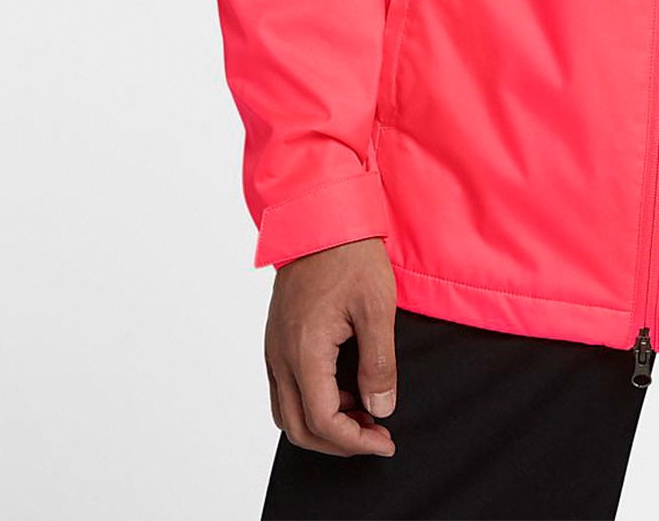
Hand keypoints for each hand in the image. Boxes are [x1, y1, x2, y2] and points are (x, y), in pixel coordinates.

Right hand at [265, 237, 397, 457]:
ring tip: (363, 412)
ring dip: (323, 424)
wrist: (320, 216)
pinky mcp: (276, 338)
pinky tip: (344, 387)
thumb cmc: (350, 255)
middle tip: (376, 435)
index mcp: (304, 351)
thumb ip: (379, 363)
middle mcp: (280, 356)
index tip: (385, 441)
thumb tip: (380, 408)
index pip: (323, 421)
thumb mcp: (377, 307)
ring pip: (287, 411)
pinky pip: (284, 388)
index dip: (355, 441)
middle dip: (339, 442)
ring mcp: (273, 347)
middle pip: (299, 427)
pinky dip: (312, 402)